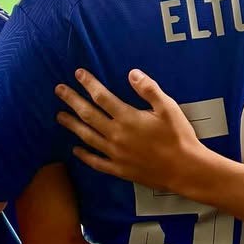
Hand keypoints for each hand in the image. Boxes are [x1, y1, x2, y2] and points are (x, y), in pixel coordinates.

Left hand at [56, 69, 205, 194]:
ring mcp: (115, 154)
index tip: (78, 74)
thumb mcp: (168, 107)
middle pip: (88, 115)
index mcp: (128, 118)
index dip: (89, 84)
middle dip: (72, 100)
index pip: (102, 97)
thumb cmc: (178, 136)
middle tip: (59, 90)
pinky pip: (96, 162)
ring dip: (72, 125)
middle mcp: (116, 135)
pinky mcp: (119, 169)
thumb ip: (148, 89)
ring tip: (60, 116)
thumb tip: (132, 73)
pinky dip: (84, 155)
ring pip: (87, 137)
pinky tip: (75, 150)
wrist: (185, 169)